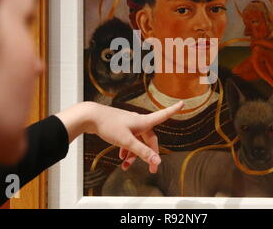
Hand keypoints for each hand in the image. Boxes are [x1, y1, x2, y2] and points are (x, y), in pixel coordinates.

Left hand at [56, 101, 183, 173]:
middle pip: (149, 139)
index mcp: (143, 122)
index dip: (173, 110)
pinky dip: (127, 149)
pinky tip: (121, 157)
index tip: (182, 103)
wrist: (90, 117)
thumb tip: (157, 161)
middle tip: (151, 169)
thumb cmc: (109, 125)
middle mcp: (138, 121)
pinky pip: (129, 139)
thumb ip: (142, 152)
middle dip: (150, 154)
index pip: (162, 116)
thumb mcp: (127, 141)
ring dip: (135, 154)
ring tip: (126, 166)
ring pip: (138, 141)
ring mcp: (129, 124)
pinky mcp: (120, 127)